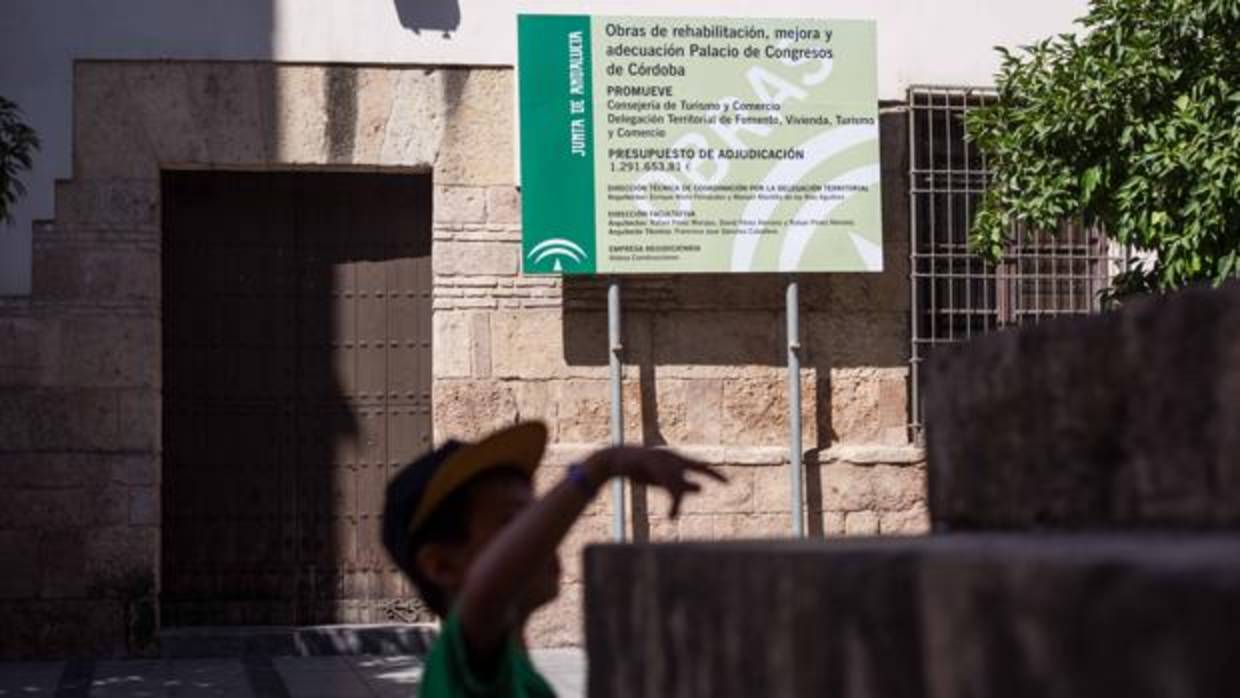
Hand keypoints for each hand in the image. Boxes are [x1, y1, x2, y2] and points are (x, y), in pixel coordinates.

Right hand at [584, 446, 726, 516]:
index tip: (728, 482)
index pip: (700, 467)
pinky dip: (670, 501)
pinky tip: (671, 515)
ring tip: (672, 515)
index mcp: (677, 460)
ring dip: (677, 500)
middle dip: (710, 473)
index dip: (714, 474)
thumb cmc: (643, 470)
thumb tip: (701, 488)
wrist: (617, 461)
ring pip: (677, 481)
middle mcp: (672, 458)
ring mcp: (662, 459)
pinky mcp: (651, 464)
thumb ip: (682, 484)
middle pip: (696, 466)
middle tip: (726, 482)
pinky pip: (665, 484)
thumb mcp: (664, 481)